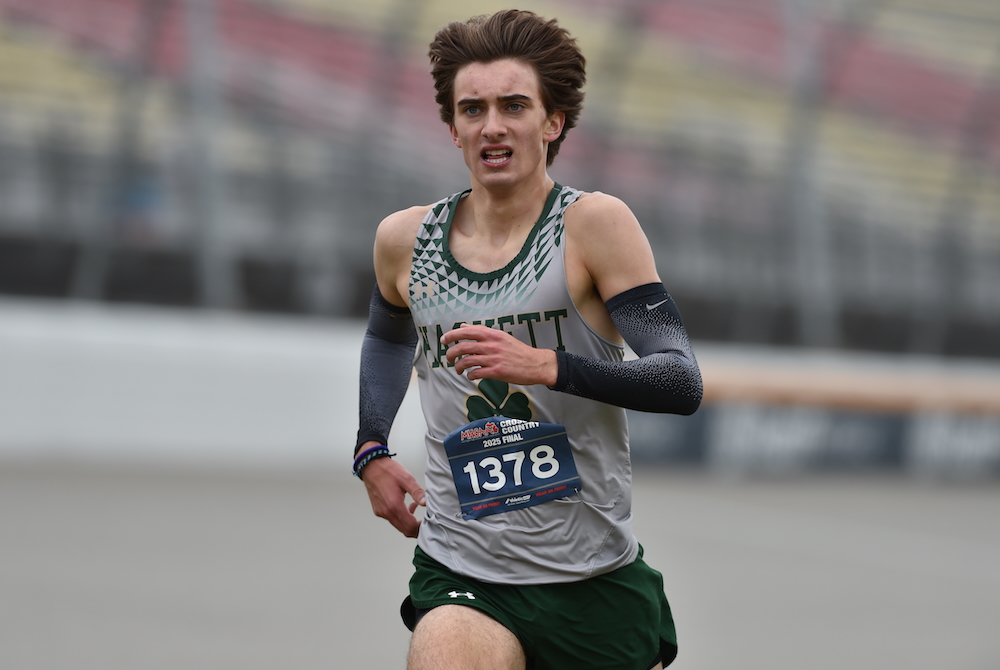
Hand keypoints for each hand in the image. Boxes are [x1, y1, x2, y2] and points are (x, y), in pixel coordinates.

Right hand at [360, 455, 425, 537]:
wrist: (371, 466)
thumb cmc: (388, 471)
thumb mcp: (406, 478)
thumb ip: (417, 492)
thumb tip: (426, 502)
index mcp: (394, 505)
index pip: (410, 526)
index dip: (420, 527)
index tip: (427, 523)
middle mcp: (386, 512)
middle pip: (404, 530)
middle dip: (415, 528)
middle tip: (424, 521)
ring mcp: (381, 512)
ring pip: (398, 525)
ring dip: (408, 521)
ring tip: (415, 507)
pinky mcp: (378, 510)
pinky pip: (391, 519)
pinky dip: (400, 517)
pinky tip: (405, 505)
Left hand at [441, 323, 557, 386]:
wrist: (536, 364)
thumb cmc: (518, 351)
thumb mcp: (500, 336)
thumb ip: (482, 332)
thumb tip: (463, 326)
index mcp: (492, 334)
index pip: (466, 331)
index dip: (451, 335)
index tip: (444, 340)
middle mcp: (491, 345)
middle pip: (462, 346)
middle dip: (451, 353)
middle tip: (448, 358)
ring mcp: (493, 358)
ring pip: (466, 361)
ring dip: (458, 366)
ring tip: (458, 370)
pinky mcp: (496, 372)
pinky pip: (476, 373)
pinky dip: (470, 375)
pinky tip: (471, 376)